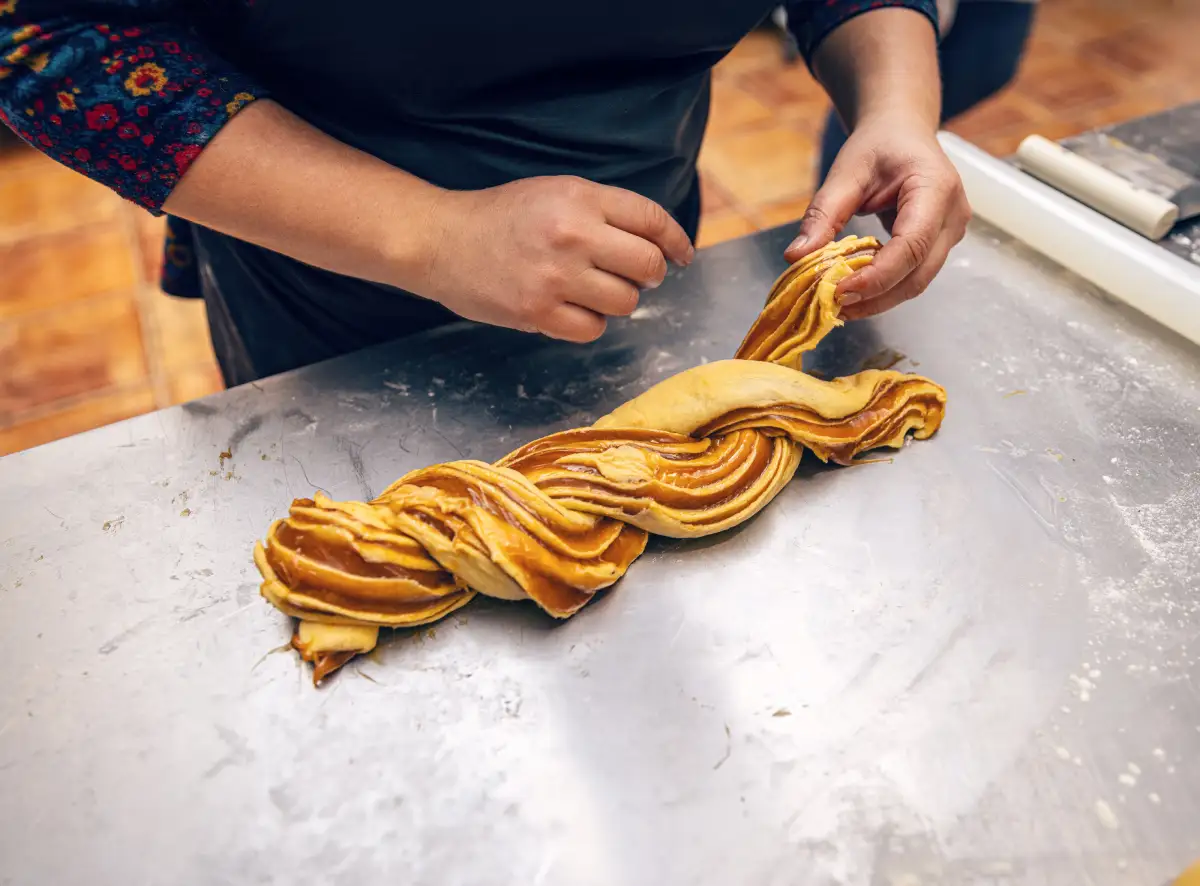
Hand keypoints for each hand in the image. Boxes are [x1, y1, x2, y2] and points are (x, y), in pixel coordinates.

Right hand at [419, 176, 693, 341]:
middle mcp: (573, 234)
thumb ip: (602, 211)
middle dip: (649, 275)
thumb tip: (657, 243)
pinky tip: (569, 309)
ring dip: (616, 300)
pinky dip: (588, 323)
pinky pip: (593, 329)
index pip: (651, 219)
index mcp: (580, 197)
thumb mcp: (554, 193)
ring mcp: (555, 276)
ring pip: (625, 301)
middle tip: (634, 277)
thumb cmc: (501, 217)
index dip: (676, 241)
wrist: (441, 240)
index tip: (682, 256)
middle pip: (647, 266)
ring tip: (590, 290)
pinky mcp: (538, 312)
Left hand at [784, 113, 969, 319]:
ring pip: (918, 281)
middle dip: (875, 296)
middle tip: (834, 306)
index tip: (839, 290)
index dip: (877, 275)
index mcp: (936, 188)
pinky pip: (914, 275)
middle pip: (918, 273)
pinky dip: (884, 287)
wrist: (902, 133)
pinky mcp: (941, 244)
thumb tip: (796, 257)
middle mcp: (953, 214)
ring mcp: (952, 232)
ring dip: (878, 298)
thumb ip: (823, 215)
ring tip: (840, 303)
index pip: (912, 245)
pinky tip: (855, 290)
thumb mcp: (845, 173)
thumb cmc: (878, 146)